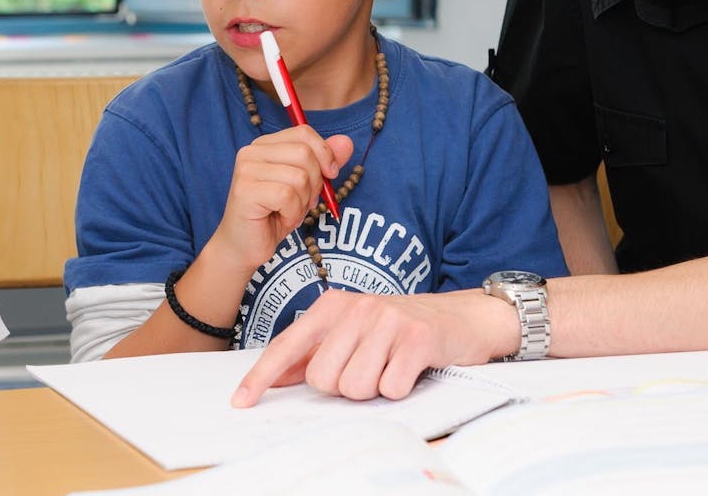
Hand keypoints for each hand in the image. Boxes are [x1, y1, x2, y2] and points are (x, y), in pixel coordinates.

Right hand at [205, 126, 352, 270]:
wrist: (245, 247)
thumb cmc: (274, 215)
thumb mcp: (306, 186)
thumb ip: (324, 162)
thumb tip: (346, 142)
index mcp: (265, 145)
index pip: (303, 132)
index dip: (324, 153)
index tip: (330, 175)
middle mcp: (251, 152)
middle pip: (304, 153)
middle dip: (315, 183)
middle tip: (304, 202)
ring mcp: (246, 170)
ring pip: (299, 177)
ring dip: (303, 202)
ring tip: (290, 212)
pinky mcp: (245, 191)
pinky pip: (287, 196)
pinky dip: (293, 212)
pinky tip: (281, 219)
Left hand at [231, 288, 518, 405]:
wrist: (466, 316)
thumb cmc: (404, 328)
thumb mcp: (356, 331)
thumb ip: (317, 351)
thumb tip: (276, 377)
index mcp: (334, 306)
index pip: (288, 346)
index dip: (261, 377)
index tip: (241, 401)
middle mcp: (356, 308)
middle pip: (324, 379)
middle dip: (345, 387)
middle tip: (370, 369)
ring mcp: (387, 321)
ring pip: (355, 388)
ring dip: (375, 389)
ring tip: (392, 367)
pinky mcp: (416, 339)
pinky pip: (390, 388)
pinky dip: (401, 389)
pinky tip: (411, 369)